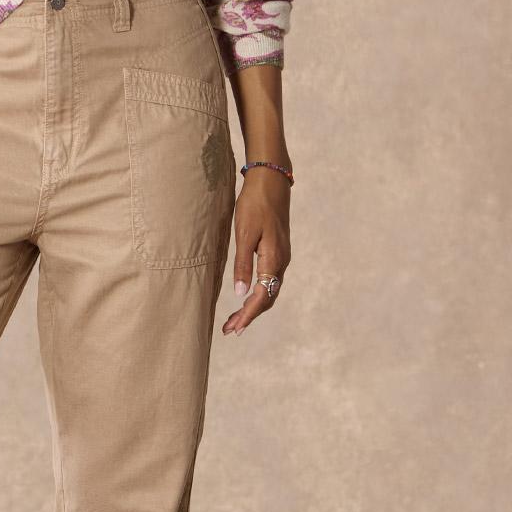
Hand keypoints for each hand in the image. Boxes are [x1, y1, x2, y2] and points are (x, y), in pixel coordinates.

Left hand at [221, 167, 290, 336]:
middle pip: (268, 298)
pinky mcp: (278, 251)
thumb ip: (242, 264)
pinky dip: (258, 294)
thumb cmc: (254, 204)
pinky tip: (247, 295)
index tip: (233, 329)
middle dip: (249, 316)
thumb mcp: (244, 234)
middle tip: (229, 330)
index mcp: (273, 260)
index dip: (247, 315)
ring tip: (234, 320)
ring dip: (253, 307)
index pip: (261, 296)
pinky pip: (270, 280)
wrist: (271, 181)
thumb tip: (239, 293)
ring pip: (270, 290)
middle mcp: (281, 262)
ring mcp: (282, 257)